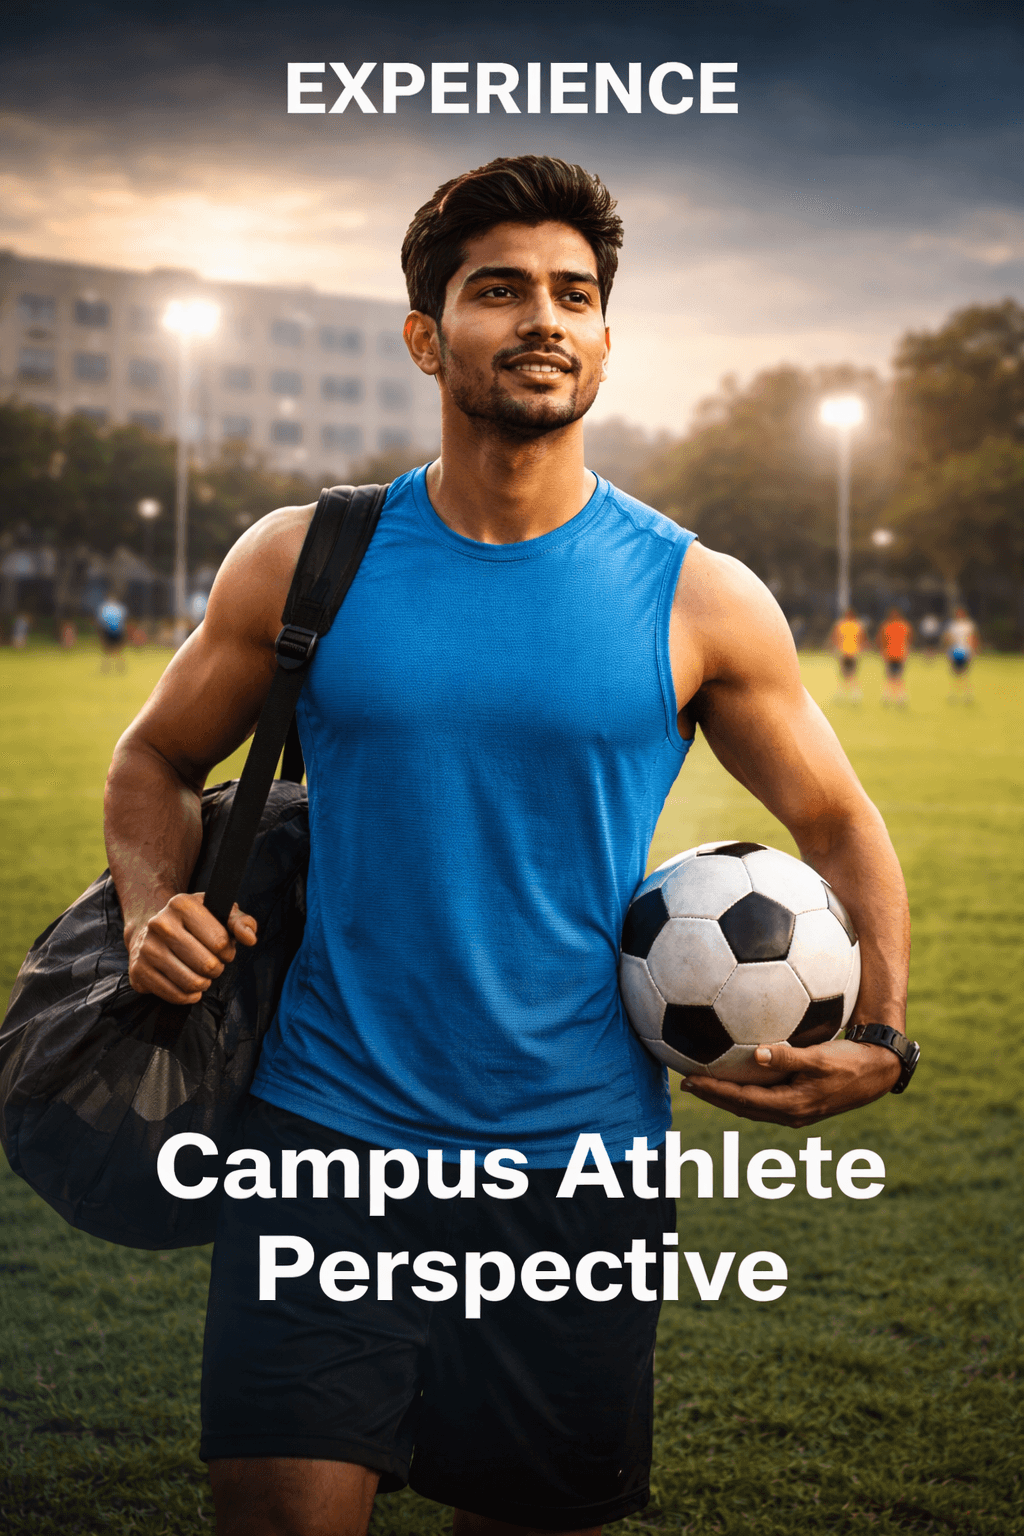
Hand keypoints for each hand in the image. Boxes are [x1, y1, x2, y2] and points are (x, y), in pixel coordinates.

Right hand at [126, 892, 256, 1004]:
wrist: (150, 931)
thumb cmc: (192, 924)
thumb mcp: (218, 914)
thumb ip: (240, 922)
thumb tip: (249, 938)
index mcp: (181, 904)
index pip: (220, 941)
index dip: (227, 951)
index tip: (222, 949)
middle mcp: (160, 924)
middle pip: (207, 964)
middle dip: (216, 969)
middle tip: (213, 964)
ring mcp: (147, 948)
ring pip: (192, 982)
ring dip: (204, 984)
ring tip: (201, 975)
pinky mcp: (138, 972)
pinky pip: (175, 995)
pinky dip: (188, 996)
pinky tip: (189, 987)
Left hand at [680, 1037, 901, 1126]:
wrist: (878, 1072)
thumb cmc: (851, 1063)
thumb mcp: (821, 1058)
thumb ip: (789, 1057)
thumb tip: (757, 1053)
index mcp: (791, 1106)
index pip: (741, 1100)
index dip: (713, 1092)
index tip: (689, 1081)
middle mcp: (789, 1113)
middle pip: (740, 1107)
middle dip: (712, 1096)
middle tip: (686, 1083)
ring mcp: (795, 1111)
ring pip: (750, 1105)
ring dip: (726, 1095)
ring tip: (703, 1082)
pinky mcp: (800, 1102)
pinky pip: (763, 1098)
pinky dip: (744, 1090)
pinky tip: (736, 1074)